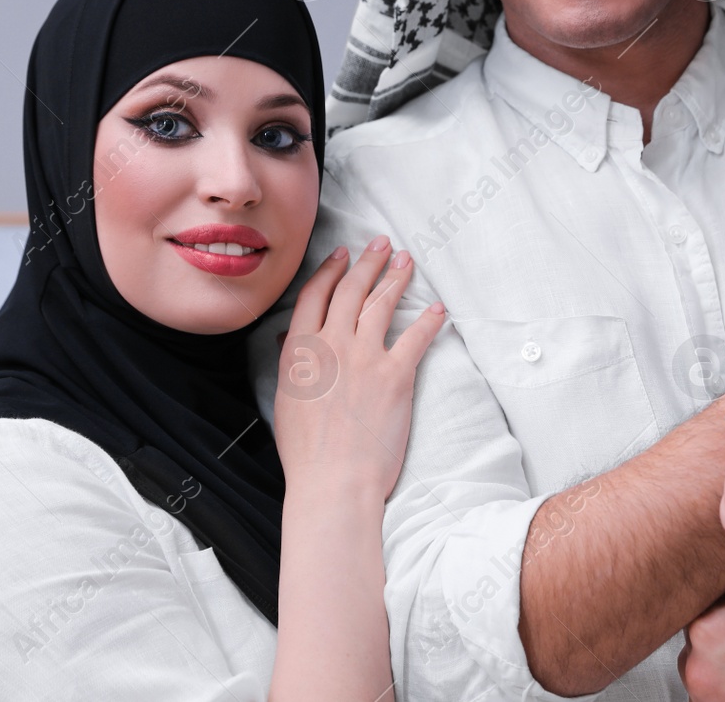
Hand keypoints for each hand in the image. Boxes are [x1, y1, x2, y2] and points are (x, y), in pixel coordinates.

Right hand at [272, 237, 446, 500]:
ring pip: (382, 304)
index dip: (331, 270)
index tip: (342, 254)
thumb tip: (291, 341)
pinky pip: (416, 337)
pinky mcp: (395, 375)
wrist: (332, 481)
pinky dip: (429, 319)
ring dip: (397, 278)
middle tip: (382, 243)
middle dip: (369, 261)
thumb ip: (293, 365)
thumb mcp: (286, 400)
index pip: (316, 295)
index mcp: (299, 351)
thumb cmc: (306, 451)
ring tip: (407, 262)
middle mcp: (331, 345)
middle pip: (351, 289)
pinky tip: (437, 307)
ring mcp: (365, 358)